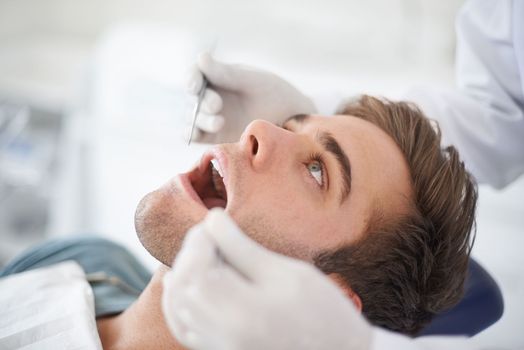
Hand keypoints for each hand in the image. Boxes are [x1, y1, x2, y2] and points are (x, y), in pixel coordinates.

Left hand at [162, 209, 371, 349]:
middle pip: (182, 288)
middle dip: (189, 254)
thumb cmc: (324, 313)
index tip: (214, 222)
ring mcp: (220, 348)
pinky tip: (195, 284)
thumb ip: (243, 248)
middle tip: (210, 236)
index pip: (196, 270)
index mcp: (241, 313)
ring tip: (204, 255)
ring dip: (183, 275)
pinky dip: (181, 302)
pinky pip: (185, 327)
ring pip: (178, 308)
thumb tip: (212, 219)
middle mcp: (223, 335)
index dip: (198, 240)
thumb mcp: (289, 273)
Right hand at [185, 53, 316, 143]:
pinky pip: (196, 135)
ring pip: (193, 118)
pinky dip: (191, 135)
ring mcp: (211, 116)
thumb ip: (227, 73)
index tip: (195, 85)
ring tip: (220, 122)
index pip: (196, 73)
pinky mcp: (214, 136)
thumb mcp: (253, 81)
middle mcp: (211, 95)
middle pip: (194, 98)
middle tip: (217, 105)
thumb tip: (201, 58)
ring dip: (200, 120)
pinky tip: (196, 135)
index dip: (191, 78)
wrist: (290, 121)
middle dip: (202, 101)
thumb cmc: (274, 94)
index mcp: (218, 76)